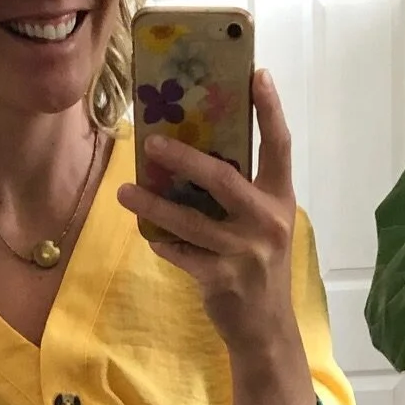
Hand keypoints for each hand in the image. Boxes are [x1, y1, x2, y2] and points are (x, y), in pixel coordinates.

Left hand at [116, 69, 297, 357]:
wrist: (266, 330)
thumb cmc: (259, 268)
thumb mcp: (263, 226)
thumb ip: (241, 194)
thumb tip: (195, 157)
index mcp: (280, 200)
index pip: (279, 146)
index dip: (270, 109)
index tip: (256, 74)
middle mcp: (267, 222)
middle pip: (222, 178)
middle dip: (184, 157)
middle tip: (151, 141)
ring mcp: (245, 252)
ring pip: (190, 220)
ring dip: (153, 204)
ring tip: (124, 191)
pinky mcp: (222, 279)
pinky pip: (181, 254)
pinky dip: (163, 244)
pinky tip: (149, 237)